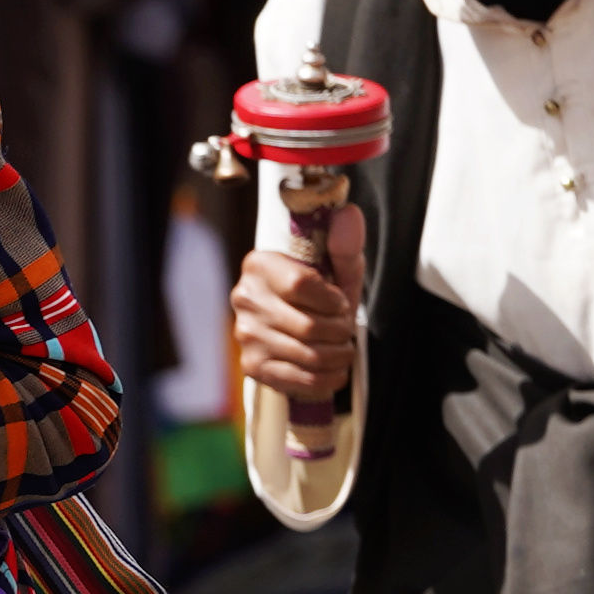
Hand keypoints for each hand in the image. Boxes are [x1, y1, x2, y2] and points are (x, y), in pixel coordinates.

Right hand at [231, 199, 369, 414]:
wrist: (299, 329)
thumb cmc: (320, 294)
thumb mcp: (336, 268)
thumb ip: (345, 245)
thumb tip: (348, 214)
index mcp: (259, 264)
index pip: (301, 284)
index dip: (332, 300)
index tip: (340, 303)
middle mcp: (245, 298)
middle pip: (308, 326)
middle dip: (340, 332)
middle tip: (345, 330)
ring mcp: (246, 334)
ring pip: (308, 355)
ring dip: (338, 356)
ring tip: (343, 349)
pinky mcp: (252, 366)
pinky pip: (300, 379)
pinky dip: (327, 378)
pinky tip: (334, 370)